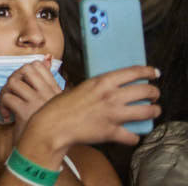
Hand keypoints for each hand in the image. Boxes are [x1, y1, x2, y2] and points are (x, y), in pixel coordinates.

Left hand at [0, 58, 63, 141]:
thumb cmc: (44, 129)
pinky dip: (2, 106)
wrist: (43, 153)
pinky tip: (8, 116)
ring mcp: (39, 103)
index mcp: (56, 92)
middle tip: (12, 92)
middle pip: (25, 69)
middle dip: (13, 78)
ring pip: (13, 82)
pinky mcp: (26, 112)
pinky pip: (8, 98)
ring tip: (8, 104)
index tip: (22, 84)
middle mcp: (49, 95)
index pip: (38, 66)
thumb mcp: (50, 104)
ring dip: (5, 92)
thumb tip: (47, 58)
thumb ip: (48, 82)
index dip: (24, 70)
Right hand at [24, 66, 159, 153]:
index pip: (133, 72)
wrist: (53, 124)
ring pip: (147, 112)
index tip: (155, 73)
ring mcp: (113, 114)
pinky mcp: (112, 132)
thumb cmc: (62, 105)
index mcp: (102, 82)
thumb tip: (111, 88)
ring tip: (153, 111)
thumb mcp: (81, 88)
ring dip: (154, 112)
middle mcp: (111, 96)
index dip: (148, 71)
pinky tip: (132, 135)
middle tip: (154, 94)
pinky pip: (132, 136)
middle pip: (145, 91)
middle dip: (154, 92)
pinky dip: (134, 136)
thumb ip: (98, 87)